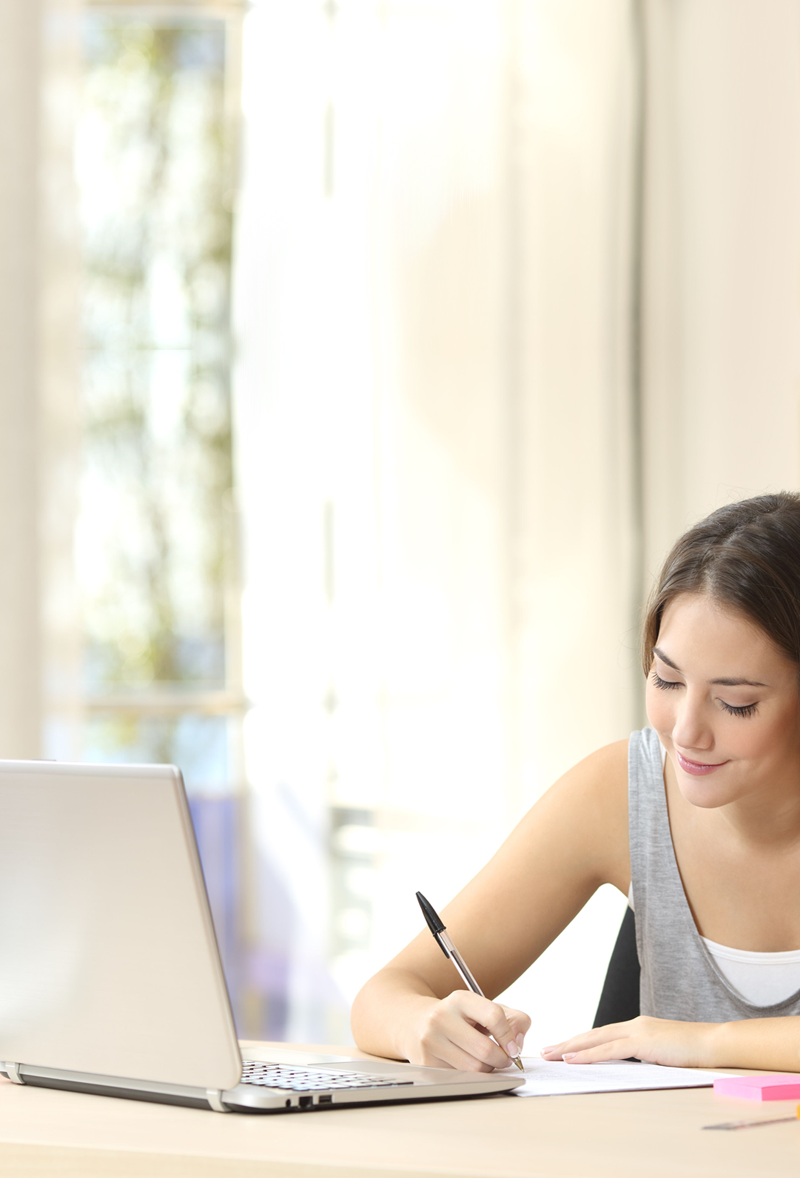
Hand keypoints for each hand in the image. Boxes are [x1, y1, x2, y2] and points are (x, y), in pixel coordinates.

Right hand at [409, 991, 530, 1071]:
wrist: (416, 1023)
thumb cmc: (459, 1018)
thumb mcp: (484, 1008)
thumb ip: (513, 1019)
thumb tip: (518, 1043)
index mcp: (460, 999)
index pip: (494, 1016)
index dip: (509, 1036)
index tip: (514, 1047)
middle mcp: (441, 1017)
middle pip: (485, 1049)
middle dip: (502, 1059)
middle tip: (504, 1059)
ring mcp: (431, 1040)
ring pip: (475, 1068)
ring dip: (488, 1069)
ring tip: (485, 1060)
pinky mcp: (427, 1062)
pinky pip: (462, 1077)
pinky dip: (472, 1075)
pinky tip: (468, 1063)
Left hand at [540, 1016, 715, 1068]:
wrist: (714, 1044)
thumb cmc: (692, 1052)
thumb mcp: (662, 1053)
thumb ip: (644, 1056)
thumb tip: (628, 1067)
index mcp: (637, 1028)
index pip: (601, 1035)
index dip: (580, 1041)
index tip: (562, 1048)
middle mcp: (633, 1025)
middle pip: (593, 1034)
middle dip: (568, 1043)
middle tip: (545, 1051)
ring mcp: (637, 1031)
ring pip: (596, 1039)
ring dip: (571, 1048)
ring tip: (551, 1055)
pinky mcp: (642, 1042)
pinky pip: (609, 1050)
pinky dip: (589, 1055)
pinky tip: (573, 1060)